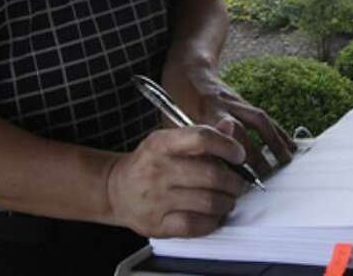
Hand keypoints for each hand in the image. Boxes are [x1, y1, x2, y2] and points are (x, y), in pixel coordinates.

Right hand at [106, 122, 246, 237]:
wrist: (114, 189)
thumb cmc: (149, 164)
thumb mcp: (169, 141)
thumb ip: (201, 136)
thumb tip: (231, 127)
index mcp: (161, 144)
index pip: (201, 138)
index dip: (227, 146)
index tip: (239, 155)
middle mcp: (157, 170)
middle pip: (211, 174)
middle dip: (234, 181)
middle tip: (238, 183)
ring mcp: (156, 199)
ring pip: (208, 202)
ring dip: (227, 202)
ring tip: (227, 199)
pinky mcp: (157, 224)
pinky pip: (195, 225)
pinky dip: (212, 221)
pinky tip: (213, 215)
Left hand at [166, 63, 295, 177]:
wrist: (189, 70)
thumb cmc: (177, 102)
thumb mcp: (172, 122)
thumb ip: (187, 144)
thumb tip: (201, 174)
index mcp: (201, 111)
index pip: (219, 131)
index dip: (229, 150)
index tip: (236, 174)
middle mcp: (222, 105)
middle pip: (243, 128)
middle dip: (255, 155)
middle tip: (263, 180)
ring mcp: (236, 102)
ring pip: (259, 119)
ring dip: (274, 142)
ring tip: (284, 163)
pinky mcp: (244, 101)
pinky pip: (264, 116)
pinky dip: (279, 131)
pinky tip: (289, 145)